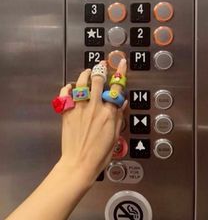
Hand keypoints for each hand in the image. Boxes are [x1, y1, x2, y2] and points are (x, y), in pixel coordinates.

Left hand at [58, 59, 126, 184]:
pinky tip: (70, 86)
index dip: (121, 73)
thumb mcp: (115, 136)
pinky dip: (67, 88)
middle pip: (97, 80)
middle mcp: (94, 107)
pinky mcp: (67, 113)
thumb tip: (122, 102)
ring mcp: (79, 109)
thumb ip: (119, 116)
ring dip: (85, 74)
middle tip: (101, 66)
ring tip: (87, 72)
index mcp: (108, 113)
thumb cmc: (100, 154)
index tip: (122, 64)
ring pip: (81, 83)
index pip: (116, 87)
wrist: (79, 163)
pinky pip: (65, 95)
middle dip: (100, 70)